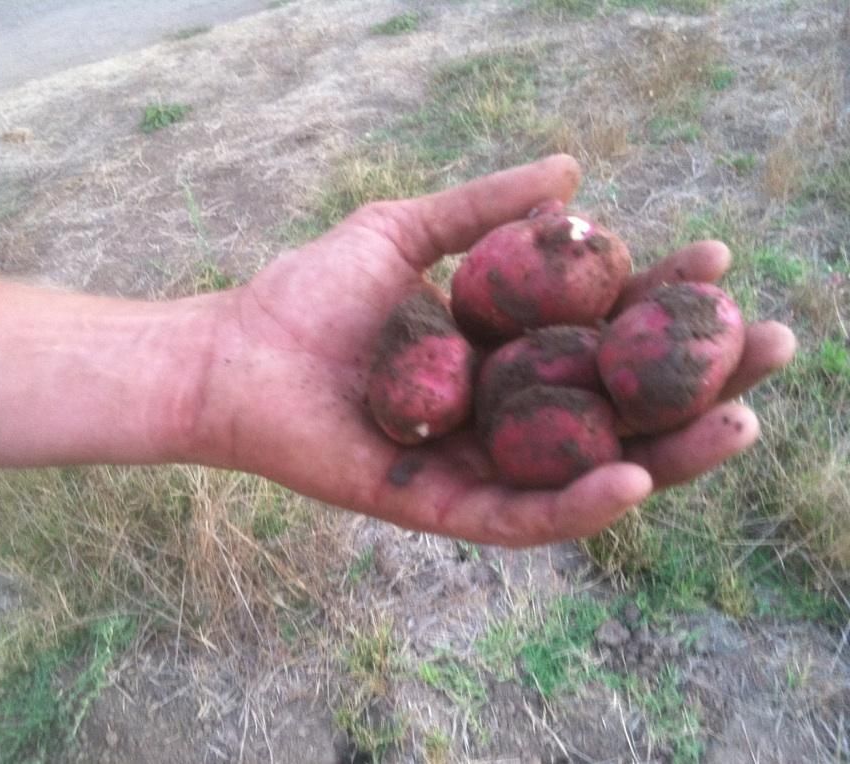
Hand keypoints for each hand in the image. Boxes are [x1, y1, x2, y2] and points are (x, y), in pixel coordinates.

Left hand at [202, 155, 794, 546]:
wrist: (234, 352)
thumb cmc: (309, 293)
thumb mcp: (406, 232)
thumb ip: (485, 209)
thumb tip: (575, 172)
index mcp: (499, 351)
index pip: (599, 329)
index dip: (662, 299)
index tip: (719, 260)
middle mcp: (500, 413)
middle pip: (614, 405)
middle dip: (696, 380)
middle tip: (770, 346)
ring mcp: (475, 466)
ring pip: (586, 470)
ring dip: (669, 455)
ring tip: (739, 422)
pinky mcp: (439, 510)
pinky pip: (519, 517)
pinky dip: (578, 503)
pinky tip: (636, 475)